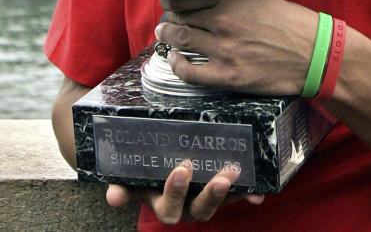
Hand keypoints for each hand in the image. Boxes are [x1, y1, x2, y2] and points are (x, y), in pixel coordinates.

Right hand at [105, 159, 262, 223]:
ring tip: (230, 174)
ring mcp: (205, 199)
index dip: (173, 191)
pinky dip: (247, 194)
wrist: (165, 159)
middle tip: (200, 168)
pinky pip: (237, 196)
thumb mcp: (134, 175)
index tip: (181, 169)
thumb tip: (112, 196)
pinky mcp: (224, 191)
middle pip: (195, 210)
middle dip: (201, 193)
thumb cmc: (148, 168)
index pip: (167, 206)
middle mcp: (185, 206)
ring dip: (222, 193)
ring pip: (213, 204)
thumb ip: (124, 183)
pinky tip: (258, 194)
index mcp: (163, 201)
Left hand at [155, 0, 317, 94]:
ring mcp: (225, 48)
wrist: (313, 53)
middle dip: (169, 17)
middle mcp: (224, 19)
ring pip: (181, 39)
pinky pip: (190, 71)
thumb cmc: (289, 22)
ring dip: (168, 36)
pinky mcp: (228, 74)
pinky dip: (176, 64)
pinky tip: (174, 59)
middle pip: (179, 16)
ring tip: (164, 34)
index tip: (170, 1)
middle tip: (167, 20)